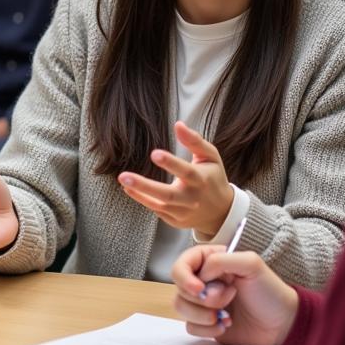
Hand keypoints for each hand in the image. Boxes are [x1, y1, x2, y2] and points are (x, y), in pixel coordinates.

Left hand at [118, 122, 233, 234]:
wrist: (221, 212)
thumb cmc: (213, 177)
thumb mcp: (210, 156)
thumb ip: (194, 140)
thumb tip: (178, 124)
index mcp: (201, 180)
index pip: (186, 171)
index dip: (171, 163)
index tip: (154, 153)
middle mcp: (192, 198)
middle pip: (167, 194)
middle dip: (144, 186)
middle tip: (123, 176)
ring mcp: (183, 212)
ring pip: (159, 204)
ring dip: (139, 193)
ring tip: (123, 181)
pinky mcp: (175, 220)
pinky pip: (157, 210)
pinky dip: (142, 199)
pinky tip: (129, 189)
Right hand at [170, 245, 298, 344]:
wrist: (282, 325)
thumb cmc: (270, 291)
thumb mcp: (251, 264)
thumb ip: (221, 260)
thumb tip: (200, 275)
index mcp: (211, 261)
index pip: (181, 264)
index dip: (184, 277)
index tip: (199, 288)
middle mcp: (204, 280)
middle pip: (179, 288)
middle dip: (203, 298)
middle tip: (229, 297)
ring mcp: (203, 303)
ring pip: (181, 307)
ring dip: (202, 314)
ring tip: (226, 315)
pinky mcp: (205, 323)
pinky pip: (190, 326)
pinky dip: (207, 329)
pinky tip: (225, 325)